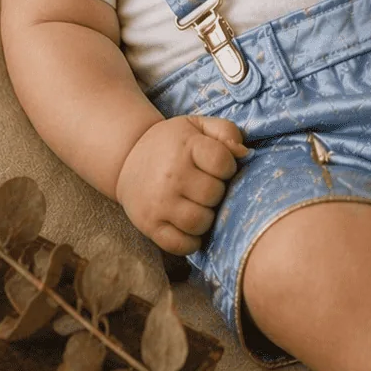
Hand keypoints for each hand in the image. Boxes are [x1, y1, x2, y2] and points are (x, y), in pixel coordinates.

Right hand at [114, 115, 247, 254]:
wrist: (127, 158)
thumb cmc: (171, 143)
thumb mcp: (196, 126)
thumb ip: (225, 131)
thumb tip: (244, 153)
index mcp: (185, 146)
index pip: (222, 162)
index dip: (228, 167)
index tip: (218, 168)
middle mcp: (170, 175)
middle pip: (214, 194)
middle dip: (217, 193)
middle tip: (207, 188)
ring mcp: (159, 203)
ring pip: (200, 222)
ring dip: (207, 218)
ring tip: (200, 206)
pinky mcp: (149, 225)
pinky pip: (181, 245)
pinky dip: (191, 242)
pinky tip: (190, 227)